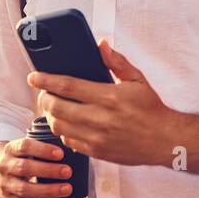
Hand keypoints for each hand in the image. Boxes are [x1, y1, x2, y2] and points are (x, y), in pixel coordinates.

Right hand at [0, 137, 73, 197]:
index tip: (60, 154)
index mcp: (11, 149)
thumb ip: (40, 145)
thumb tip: (70, 145)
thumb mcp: (23, 147)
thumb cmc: (18, 157)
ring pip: (25, 189)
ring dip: (48, 190)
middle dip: (48, 170)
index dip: (42, 150)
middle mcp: (5, 167)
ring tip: (67, 189)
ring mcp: (5, 185)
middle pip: (25, 168)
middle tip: (68, 172)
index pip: (25, 146)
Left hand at [27, 40, 176, 166]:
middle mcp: (100, 118)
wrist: (165, 140)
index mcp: (109, 97)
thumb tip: (100, 45)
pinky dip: (63, 132)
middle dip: (44, 98)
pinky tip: (68, 124)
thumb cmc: (151, 108)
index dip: (46, 80)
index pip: (68, 86)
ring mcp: (97, 138)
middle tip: (43, 93)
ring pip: (59, 126)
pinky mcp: (97, 152)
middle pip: (57, 107)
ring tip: (54, 108)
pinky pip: (69, 142)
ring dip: (51, 115)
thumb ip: (116, 62)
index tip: (34, 77)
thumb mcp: (137, 79)